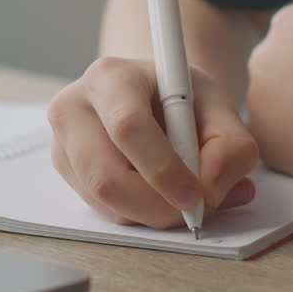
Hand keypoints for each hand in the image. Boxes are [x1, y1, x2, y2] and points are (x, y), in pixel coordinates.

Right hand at [47, 57, 259, 227]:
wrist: (148, 96)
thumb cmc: (181, 99)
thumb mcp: (218, 107)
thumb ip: (230, 146)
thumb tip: (210, 190)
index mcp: (112, 77)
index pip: (128, 127)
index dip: (163, 168)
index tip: (195, 195)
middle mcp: (74, 107)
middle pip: (105, 176)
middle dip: (156, 207)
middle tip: (194, 214)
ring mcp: (63, 141)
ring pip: (103, 200)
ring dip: (151, 213)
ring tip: (184, 198)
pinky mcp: (64, 170)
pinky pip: (102, 210)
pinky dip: (139, 214)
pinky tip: (159, 194)